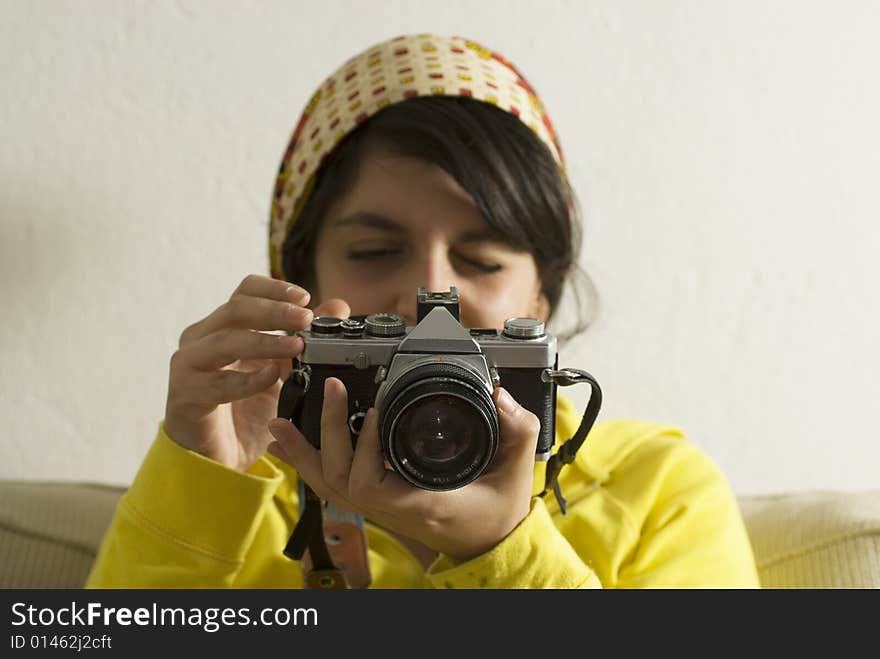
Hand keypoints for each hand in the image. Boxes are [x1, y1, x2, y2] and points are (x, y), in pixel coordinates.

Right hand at [163, 274, 349, 471]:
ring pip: (225, 340)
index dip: (274, 289)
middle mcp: (201, 339)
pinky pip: (217, 382)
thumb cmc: (246, 413)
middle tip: (306, 318)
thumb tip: (338, 307)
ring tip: (297, 346)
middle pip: (236, 309)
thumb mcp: (285, 374)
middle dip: (275, 310)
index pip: (245, 292)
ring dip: (264, 340)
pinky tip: (270, 377)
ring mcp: (189, 366)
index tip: (305, 296)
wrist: (218, 459)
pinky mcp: (185, 395)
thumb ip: (306, 339)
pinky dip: (247, 378)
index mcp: (223, 327)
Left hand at [266, 377, 541, 561]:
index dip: (366, 448)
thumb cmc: (496, 514)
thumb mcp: (516, 473)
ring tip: (283, 419)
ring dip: (306, 450)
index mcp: (422, 503)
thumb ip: (518, 431)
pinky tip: (289, 442)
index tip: (374, 412)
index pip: (373, 483)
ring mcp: (381, 508)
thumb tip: (501, 395)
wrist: (488, 545)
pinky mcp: (377, 501)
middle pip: (340, 479)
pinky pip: (333, 486)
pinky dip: (309, 462)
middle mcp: (393, 508)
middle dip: (329, 433)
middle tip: (336, 388)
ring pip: (328, 485)